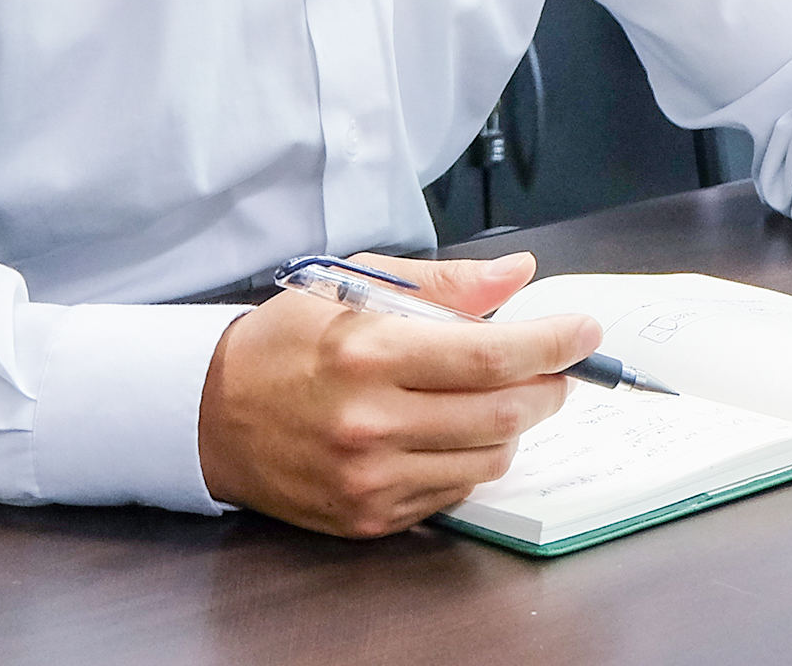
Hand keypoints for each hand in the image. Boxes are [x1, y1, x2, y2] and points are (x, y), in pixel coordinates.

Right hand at [197, 251, 602, 537]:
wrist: (208, 413)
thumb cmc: (283, 343)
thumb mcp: (351, 288)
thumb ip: (442, 285)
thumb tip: (516, 276)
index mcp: (370, 353)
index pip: (492, 356)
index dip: (552, 343)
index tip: (584, 331)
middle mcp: (373, 422)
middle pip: (503, 413)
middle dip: (547, 387)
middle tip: (553, 368)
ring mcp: (371, 478)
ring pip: (488, 459)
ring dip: (510, 426)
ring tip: (494, 399)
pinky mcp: (369, 516)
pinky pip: (453, 493)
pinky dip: (469, 461)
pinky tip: (448, 433)